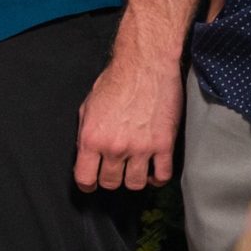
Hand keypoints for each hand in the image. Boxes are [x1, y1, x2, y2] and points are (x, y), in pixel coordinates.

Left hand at [74, 48, 182, 191]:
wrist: (145, 66)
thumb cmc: (115, 82)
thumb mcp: (87, 108)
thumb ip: (85, 134)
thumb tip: (86, 154)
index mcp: (92, 138)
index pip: (85, 178)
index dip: (87, 183)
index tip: (91, 182)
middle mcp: (115, 147)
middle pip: (111, 183)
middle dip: (110, 180)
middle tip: (114, 171)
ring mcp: (141, 148)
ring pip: (136, 184)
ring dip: (133, 180)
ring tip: (133, 171)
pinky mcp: (164, 144)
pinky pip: (162, 175)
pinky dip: (157, 179)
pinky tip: (153, 172)